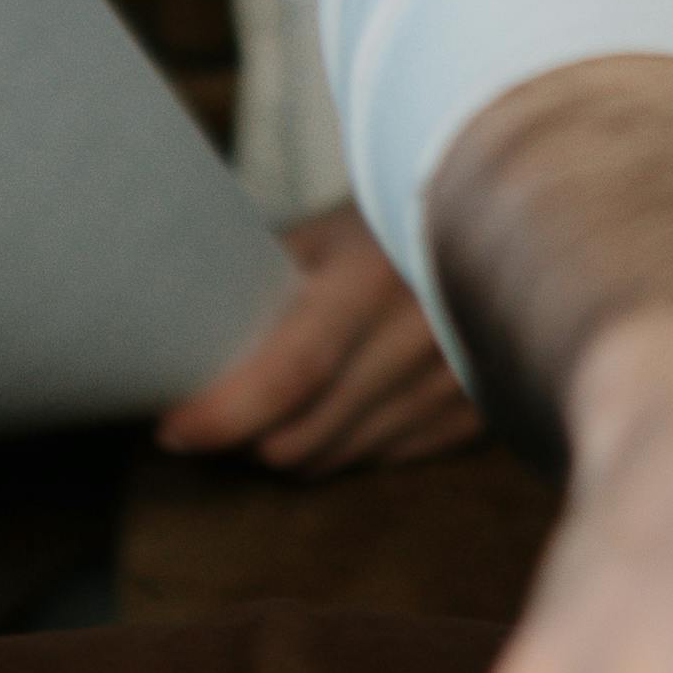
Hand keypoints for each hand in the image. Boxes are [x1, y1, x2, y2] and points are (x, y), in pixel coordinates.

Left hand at [158, 207, 479, 470]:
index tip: (175, 428)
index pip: (291, 373)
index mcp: (376, 276)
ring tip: (269, 412)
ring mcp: (459, 382)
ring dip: (293, 445)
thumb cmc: (388, 214)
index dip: (226, 413)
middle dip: (245, 437)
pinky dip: (346, 444)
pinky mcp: (478, 412)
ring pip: (340, 457)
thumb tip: (184, 339)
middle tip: (212, 417)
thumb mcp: (324, 233)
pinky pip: (383, 458)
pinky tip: (334, 410)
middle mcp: (426, 336)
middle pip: (306, 435)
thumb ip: (264, 284)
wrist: (497, 214)